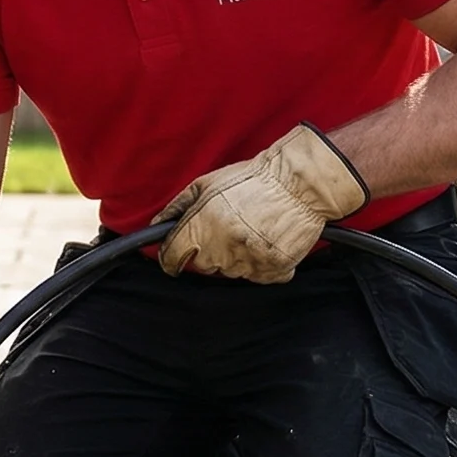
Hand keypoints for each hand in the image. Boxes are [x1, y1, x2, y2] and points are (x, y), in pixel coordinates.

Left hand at [155, 124, 368, 282]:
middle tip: (226, 226)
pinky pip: (256, 276)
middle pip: (202, 265)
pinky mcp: (272, 271)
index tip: (176, 254)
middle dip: (208, 249)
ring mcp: (248, 263)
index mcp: (201, 228)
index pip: (172, 258)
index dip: (171, 255)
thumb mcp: (206, 184)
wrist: (299, 185)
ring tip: (250, 228)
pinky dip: (259, 263)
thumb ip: (178, 207)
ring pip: (230, 271)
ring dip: (235, 256)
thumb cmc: (253, 180)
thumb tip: (158, 224)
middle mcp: (222, 250)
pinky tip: (265, 239)